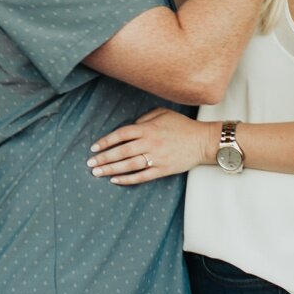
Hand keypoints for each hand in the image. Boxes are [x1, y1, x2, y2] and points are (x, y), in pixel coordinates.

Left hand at [87, 106, 211, 185]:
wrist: (202, 141)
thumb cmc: (182, 126)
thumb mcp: (163, 113)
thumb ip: (144, 119)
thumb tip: (130, 127)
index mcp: (148, 128)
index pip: (121, 134)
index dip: (106, 141)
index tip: (94, 148)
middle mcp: (150, 143)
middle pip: (121, 151)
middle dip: (104, 158)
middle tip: (90, 164)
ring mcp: (156, 157)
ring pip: (129, 165)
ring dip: (111, 169)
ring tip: (98, 173)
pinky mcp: (163, 169)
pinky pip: (142, 176)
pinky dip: (128, 179)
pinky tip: (116, 180)